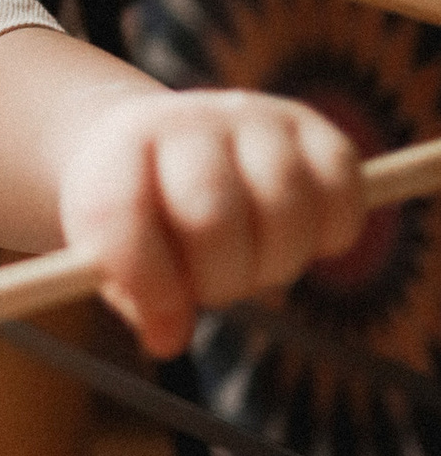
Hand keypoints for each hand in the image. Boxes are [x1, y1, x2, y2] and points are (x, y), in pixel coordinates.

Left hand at [56, 83, 364, 360]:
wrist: (165, 140)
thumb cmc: (140, 215)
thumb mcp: (112, 253)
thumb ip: (135, 297)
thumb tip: (169, 338)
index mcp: (121, 150)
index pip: (123, 216)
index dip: (148, 285)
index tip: (165, 330)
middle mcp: (187, 121)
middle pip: (211, 218)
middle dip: (218, 281)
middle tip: (215, 289)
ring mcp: (253, 118)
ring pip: (286, 211)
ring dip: (276, 266)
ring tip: (254, 264)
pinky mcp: (312, 127)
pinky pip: (342, 197)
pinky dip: (330, 238)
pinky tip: (297, 240)